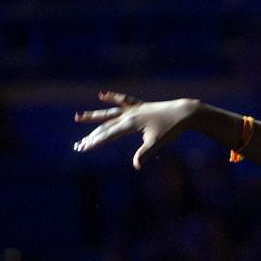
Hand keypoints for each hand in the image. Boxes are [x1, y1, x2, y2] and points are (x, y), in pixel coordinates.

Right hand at [73, 92, 196, 168]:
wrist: (183, 112)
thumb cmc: (171, 129)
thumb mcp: (157, 142)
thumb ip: (144, 153)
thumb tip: (135, 166)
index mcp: (130, 124)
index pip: (108, 135)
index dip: (95, 142)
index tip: (83, 148)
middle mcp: (129, 115)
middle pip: (105, 126)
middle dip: (91, 136)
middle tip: (77, 144)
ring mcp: (133, 109)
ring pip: (109, 113)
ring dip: (93, 116)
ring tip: (78, 117)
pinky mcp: (140, 106)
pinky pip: (123, 101)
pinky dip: (112, 98)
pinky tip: (102, 95)